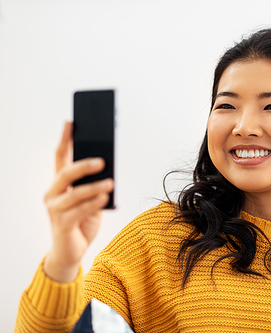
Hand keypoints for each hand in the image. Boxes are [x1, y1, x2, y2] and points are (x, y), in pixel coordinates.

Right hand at [43, 121, 113, 282]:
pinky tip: (105, 199)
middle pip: (66, 173)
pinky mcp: (61, 224)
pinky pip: (78, 211)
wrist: (72, 251)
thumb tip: (109, 170)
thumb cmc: (83, 221)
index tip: (71, 122)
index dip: (65, 139)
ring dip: (94, 187)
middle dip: (84, 165)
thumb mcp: (92, 200)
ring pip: (74, 193)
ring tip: (110, 183)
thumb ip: (96, 186)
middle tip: (102, 161)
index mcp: (60, 184)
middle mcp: (53, 193)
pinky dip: (93, 204)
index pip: (60, 156)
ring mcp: (55, 209)